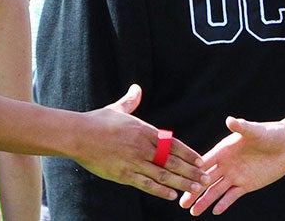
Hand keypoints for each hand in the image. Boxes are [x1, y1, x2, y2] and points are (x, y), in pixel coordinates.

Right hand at [71, 85, 208, 199]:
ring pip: (163, 175)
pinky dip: (161, 191)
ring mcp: (134, 162)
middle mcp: (143, 147)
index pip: (173, 144)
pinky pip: (146, 184)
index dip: (189, 153)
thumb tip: (136, 88)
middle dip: (192, 171)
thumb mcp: (117, 110)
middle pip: (173, 161)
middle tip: (206, 179)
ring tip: (196, 189)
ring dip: (182, 182)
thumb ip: (130, 101)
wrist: (77, 135)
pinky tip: (172, 195)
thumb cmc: (97, 121)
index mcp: (144, 131)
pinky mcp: (123, 174)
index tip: (201, 160)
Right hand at [179, 116, 284, 215]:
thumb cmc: (271, 133)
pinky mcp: (246, 185)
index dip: (193, 170)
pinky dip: (224, 203)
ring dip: (205, 201)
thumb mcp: (255, 131)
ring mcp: (235, 175)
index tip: (180, 178)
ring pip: (216, 190)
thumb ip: (241, 127)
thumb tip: (230, 119)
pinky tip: (215, 211)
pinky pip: (232, 196)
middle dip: (194, 190)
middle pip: (206, 179)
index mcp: (224, 149)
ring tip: (193, 212)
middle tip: (181, 202)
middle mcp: (226, 164)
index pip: (205, 161)